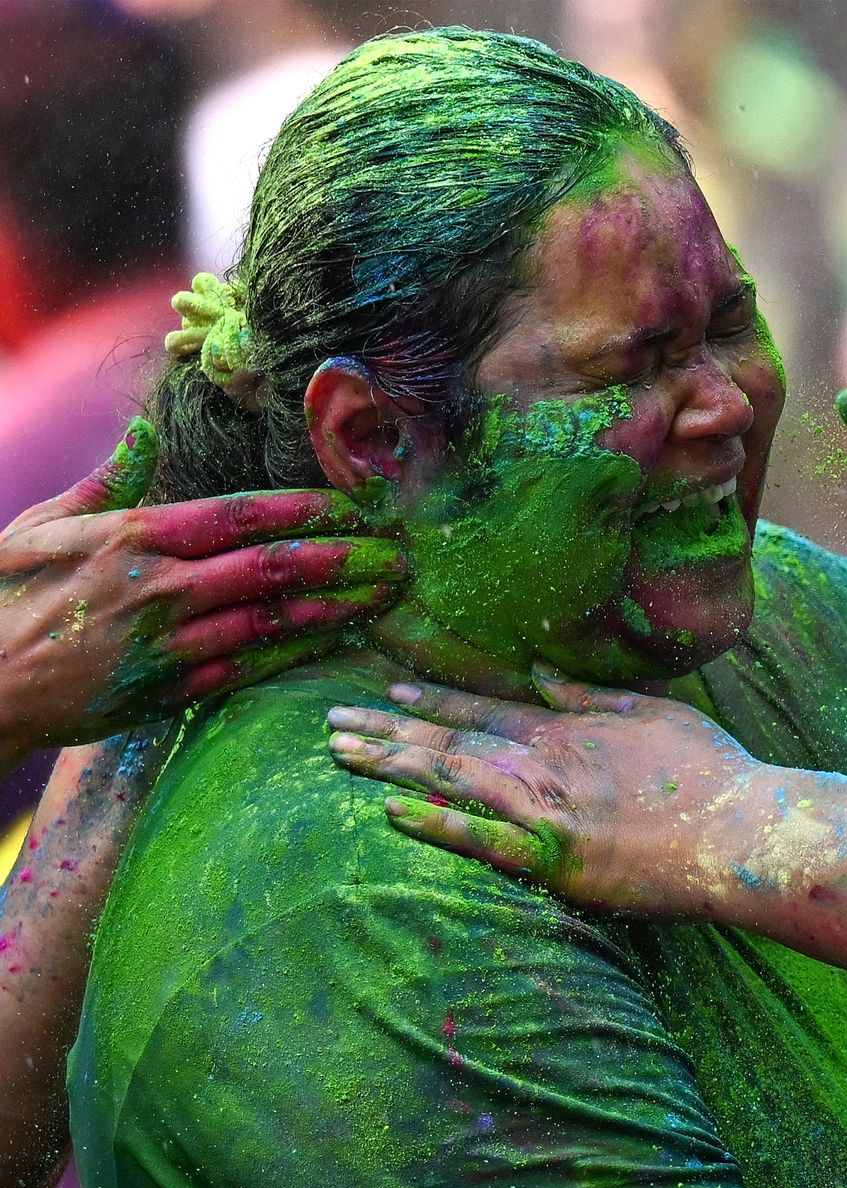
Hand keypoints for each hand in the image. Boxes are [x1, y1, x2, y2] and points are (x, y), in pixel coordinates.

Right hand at [0, 421, 404, 761]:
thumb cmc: (0, 598)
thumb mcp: (41, 527)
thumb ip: (105, 481)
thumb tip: (143, 431)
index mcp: (132, 537)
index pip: (241, 514)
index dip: (309, 508)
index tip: (360, 502)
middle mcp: (159, 588)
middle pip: (275, 567)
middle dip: (346, 556)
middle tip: (402, 551)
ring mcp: (168, 644)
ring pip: (275, 620)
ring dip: (340, 605)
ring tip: (389, 593)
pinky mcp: (171, 692)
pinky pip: (253, 667)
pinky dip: (302, 652)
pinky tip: (342, 639)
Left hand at [325, 663, 757, 914]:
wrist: (738, 830)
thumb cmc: (711, 775)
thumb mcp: (655, 714)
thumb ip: (593, 697)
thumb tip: (544, 677)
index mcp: (570, 731)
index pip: (485, 711)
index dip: (433, 703)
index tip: (389, 694)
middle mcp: (545, 763)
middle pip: (450, 742)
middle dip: (387, 731)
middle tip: (331, 723)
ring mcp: (544, 810)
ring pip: (450, 780)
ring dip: (392, 765)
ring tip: (339, 753)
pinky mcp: (553, 857)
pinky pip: (480, 841)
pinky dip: (435, 825)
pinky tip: (391, 811)